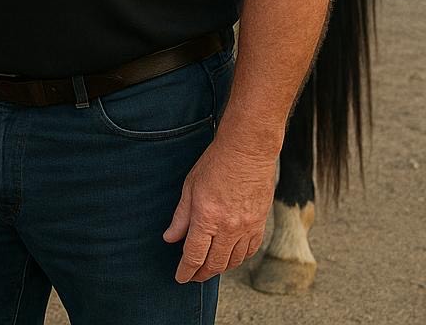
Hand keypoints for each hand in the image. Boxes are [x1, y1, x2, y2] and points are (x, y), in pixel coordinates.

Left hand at [163, 137, 275, 282]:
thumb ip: (181, 216)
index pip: (194, 255)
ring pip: (232, 261)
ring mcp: (247, 228)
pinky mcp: (259, 225)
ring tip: (208, 268)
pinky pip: (249, 251)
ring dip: (219, 268)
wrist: (248, 152)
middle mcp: (228, 228)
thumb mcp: (190, 187)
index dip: (186, 271)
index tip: (180, 277)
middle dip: (201, 274)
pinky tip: (230, 257)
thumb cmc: (216, 164)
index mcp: (207, 218)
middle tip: (192, 276)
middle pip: (214, 264)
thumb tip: (170, 238)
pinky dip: (237, 259)